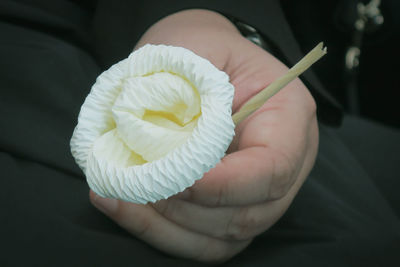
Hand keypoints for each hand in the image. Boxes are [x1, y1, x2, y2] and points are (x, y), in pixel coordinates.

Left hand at [90, 9, 318, 262]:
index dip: (222, 184)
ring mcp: (262, 190)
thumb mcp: (194, 49)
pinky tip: (128, 207)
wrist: (201, 60)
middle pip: (251, 212)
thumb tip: (161, 153)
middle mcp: (287, 160)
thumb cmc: (201, 47)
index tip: (168, 176)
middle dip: (187, 209)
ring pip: (226, 236)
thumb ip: (186, 95)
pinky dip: (164, 231)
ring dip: (169, 225)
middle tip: (135, 184)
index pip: (273, 168)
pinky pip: (205, 238)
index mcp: (288, 115)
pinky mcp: (233, 206)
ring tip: (121, 197)